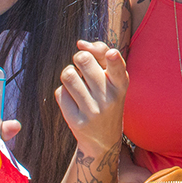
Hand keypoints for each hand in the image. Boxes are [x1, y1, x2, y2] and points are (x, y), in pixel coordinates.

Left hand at [55, 40, 128, 155]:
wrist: (103, 139)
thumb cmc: (107, 99)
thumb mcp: (113, 79)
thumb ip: (102, 54)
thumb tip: (81, 43)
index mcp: (121, 85)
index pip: (118, 68)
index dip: (114, 58)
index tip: (111, 54)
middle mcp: (109, 98)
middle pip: (83, 60)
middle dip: (78, 58)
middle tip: (82, 66)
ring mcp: (92, 111)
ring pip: (68, 75)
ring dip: (69, 74)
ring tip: (76, 83)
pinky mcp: (77, 121)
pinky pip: (60, 93)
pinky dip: (64, 92)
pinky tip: (73, 100)